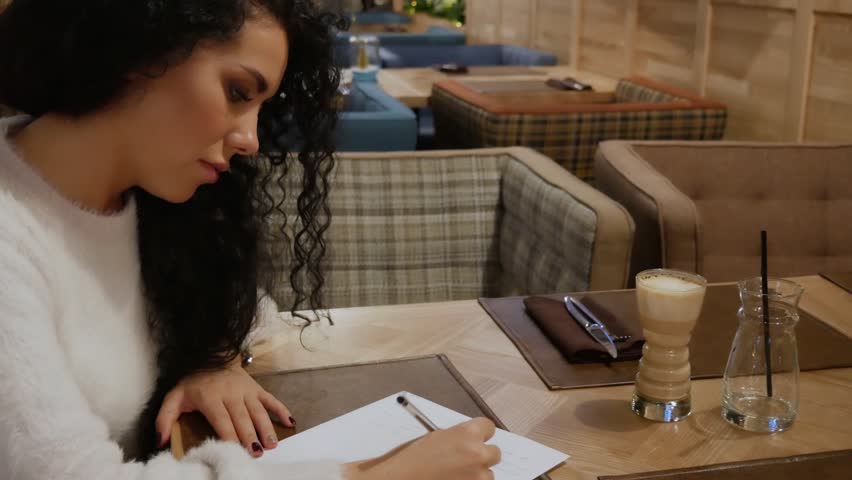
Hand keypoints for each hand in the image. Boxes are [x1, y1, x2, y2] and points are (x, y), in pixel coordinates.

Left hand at [155, 362, 293, 456]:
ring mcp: (246, 391)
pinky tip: (289, 422)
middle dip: (250, 436)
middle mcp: (230, 394)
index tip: (235, 450)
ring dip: (266, 428)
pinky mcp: (256, 389)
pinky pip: (271, 400)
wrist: (212, 356)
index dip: (229, 435)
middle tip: (257, 453)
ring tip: (271, 445)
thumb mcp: (174, 397)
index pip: (221, 419)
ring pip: (258, 411)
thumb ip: (165, 419)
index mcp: (210, 398)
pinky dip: (281, 410)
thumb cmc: (193, 382)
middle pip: (242, 418)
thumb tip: (160, 441)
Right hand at [346, 417, 500, 479]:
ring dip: (476, 474)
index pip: (489, 426)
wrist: (401, 479)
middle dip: (483, 455)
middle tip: (467, 459)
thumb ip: (458, 436)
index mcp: (467, 433)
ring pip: (488, 474)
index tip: (478, 438)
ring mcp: (478, 476)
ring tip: (453, 474)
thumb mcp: (436, 436)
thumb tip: (470, 440)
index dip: (482, 433)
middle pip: (495, 452)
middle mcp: (477, 453)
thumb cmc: (412, 459)